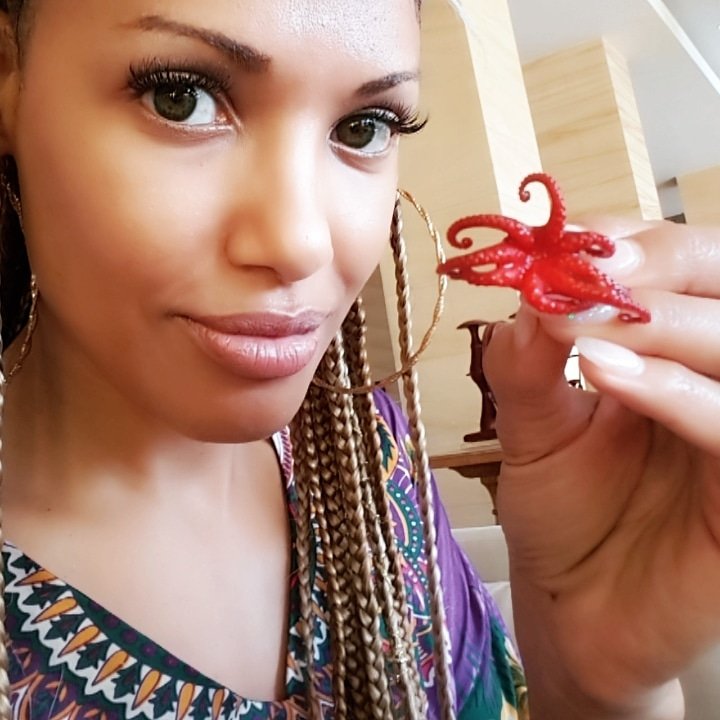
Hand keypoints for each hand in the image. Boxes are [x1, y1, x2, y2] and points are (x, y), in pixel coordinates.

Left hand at [484, 217, 719, 715]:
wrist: (575, 609)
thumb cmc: (564, 511)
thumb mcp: (533, 425)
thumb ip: (529, 361)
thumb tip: (529, 291)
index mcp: (675, 352)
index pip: (687, 265)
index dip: (637, 242)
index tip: (571, 241)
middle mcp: (718, 381)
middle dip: (663, 266)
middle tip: (592, 268)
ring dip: (666, 324)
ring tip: (588, 325)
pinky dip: (674, 393)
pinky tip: (605, 373)